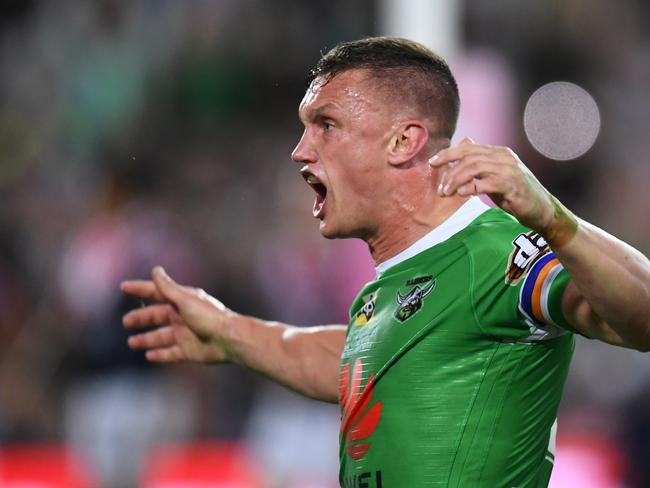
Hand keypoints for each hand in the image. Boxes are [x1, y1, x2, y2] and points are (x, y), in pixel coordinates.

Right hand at [121, 266, 232, 363]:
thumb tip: (156, 270)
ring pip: (161, 336)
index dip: (141, 289)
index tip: (124, 287)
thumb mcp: (185, 300)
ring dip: (146, 339)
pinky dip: (160, 354)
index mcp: (182, 301)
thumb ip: (168, 287)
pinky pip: (171, 353)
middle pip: (156, 316)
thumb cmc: (209, 317)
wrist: (229, 339)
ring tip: (132, 343)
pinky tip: (149, 356)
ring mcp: (185, 334)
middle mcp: (182, 316)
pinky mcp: (189, 350)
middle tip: (126, 322)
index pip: (157, 293)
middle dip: (141, 318)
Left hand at [429, 138, 575, 243]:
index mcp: (499, 153)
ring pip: (474, 168)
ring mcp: (509, 170)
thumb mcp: (497, 174)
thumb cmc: (517, 193)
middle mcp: (504, 158)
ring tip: (446, 193)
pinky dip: (470, 187)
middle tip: (440, 187)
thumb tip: (464, 142)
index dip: (448, 154)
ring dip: (455, 180)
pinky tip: (461, 194)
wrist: (543, 210)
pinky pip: (485, 183)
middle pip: (468, 156)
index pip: (468, 148)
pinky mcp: (512, 185)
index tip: (432, 163)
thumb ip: (481, 160)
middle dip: (449, 170)